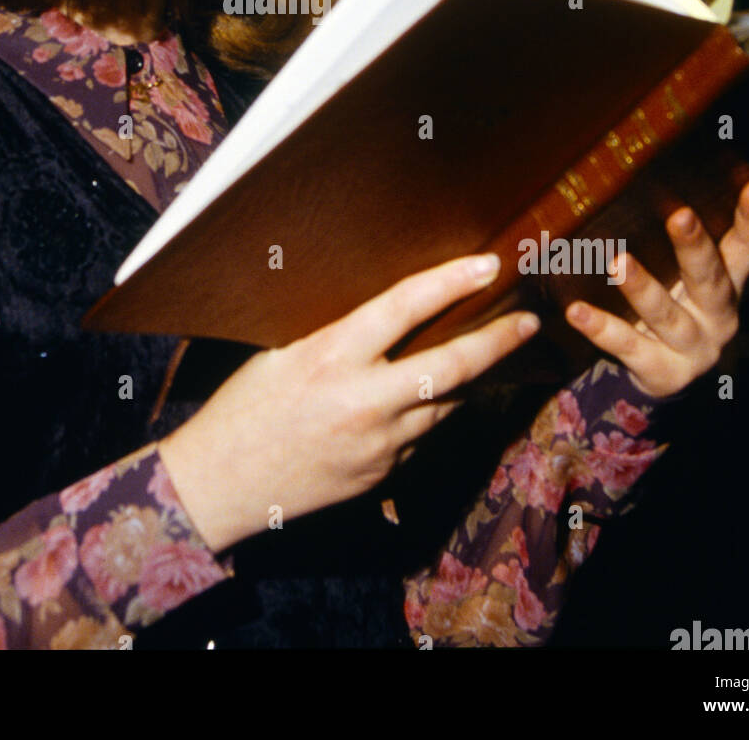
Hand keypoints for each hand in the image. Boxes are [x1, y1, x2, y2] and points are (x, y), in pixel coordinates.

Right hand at [158, 255, 540, 552]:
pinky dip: (431, 415)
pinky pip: (423, 438)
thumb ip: (336, 333)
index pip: (403, 308)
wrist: (220, 484)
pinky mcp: (383, 476)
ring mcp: (378, 445)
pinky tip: (428, 400)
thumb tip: (388, 307)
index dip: (450, 281)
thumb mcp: (282, 353)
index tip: (488, 264)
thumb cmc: (243, 406)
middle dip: (498, 340)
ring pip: (447, 405)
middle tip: (528, 320)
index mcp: (330, 356)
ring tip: (488, 352)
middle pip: (450, 366)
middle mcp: (362, 401)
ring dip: (469, 379)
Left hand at [564, 177, 748, 398]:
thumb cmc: (671, 304)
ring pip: (666, 315)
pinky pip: (628, 347)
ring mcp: (693, 347)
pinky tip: (576, 312)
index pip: (746, 248)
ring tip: (619, 262)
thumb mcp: (682, 276)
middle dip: (695, 248)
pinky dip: (601, 328)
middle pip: (709, 280)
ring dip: (643, 288)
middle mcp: (717, 316)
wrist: (661, 373)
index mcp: (727, 284)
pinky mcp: (663, 372)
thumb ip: (675, 243)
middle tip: (680, 216)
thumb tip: (640, 180)